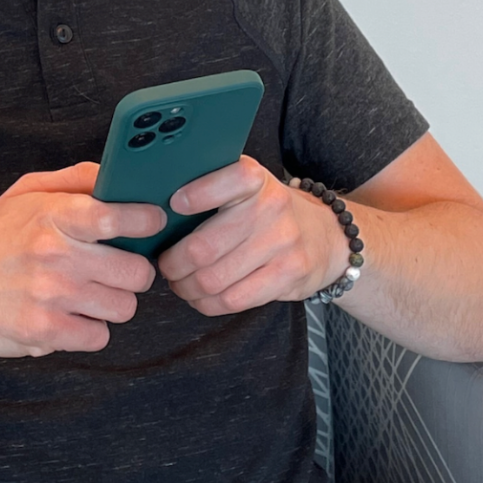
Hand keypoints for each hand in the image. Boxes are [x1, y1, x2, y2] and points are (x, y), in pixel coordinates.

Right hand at [0, 162, 164, 358]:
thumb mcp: (24, 193)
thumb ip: (76, 179)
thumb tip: (120, 177)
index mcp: (51, 215)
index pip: (117, 216)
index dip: (146, 220)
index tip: (152, 222)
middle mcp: (53, 255)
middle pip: (136, 272)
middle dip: (132, 271)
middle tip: (115, 268)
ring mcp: (50, 297)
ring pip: (124, 307)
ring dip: (112, 302)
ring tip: (87, 292)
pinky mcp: (44, 333)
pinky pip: (99, 337)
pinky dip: (89, 329)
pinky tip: (68, 315)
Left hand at [156, 157, 349, 314]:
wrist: (326, 235)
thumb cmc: (268, 210)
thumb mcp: (248, 186)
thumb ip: (211, 187)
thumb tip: (155, 208)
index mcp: (255, 178)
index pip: (225, 180)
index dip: (194, 196)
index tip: (173, 206)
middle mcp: (271, 207)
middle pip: (203, 247)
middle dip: (173, 263)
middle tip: (165, 266)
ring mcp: (283, 243)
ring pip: (214, 278)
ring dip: (187, 288)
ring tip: (180, 283)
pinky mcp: (289, 275)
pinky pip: (235, 299)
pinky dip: (208, 304)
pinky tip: (201, 297)